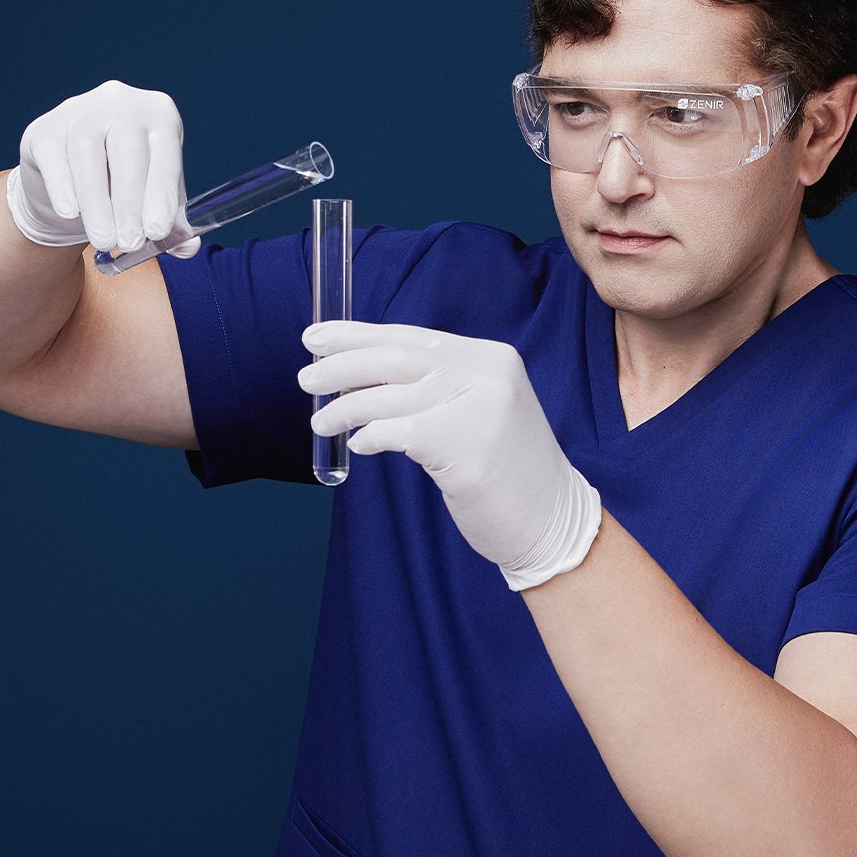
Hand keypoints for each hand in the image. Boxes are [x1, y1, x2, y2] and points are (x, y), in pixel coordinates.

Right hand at [5, 80, 199, 259]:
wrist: (72, 176)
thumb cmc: (124, 184)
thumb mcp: (154, 198)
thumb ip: (173, 223)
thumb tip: (188, 248)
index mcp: (159, 115)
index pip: (165, 153)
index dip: (161, 194)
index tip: (157, 231)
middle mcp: (121, 102)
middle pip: (127, 150)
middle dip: (129, 203)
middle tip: (129, 243)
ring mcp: (80, 110)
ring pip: (87, 153)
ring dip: (97, 203)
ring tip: (104, 240)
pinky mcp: (45, 128)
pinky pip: (54, 156)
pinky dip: (63, 187)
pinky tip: (70, 214)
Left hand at [300, 322, 600, 589]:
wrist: (551, 521)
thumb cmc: (506, 471)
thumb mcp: (478, 411)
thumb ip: (436, 387)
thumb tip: (360, 374)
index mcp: (490, 357)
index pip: (411, 337)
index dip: (358, 335)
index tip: (317, 337)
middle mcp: (487, 373)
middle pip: (395, 359)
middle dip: (342, 365)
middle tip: (304, 376)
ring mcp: (479, 408)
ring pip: (389, 397)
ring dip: (345, 408)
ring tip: (318, 421)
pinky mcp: (467, 448)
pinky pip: (398, 433)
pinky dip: (371, 436)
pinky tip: (358, 445)